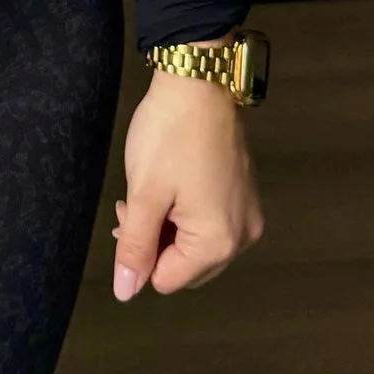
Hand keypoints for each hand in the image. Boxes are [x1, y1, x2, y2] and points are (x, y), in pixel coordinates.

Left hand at [113, 70, 263, 300]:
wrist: (198, 81)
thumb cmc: (168, 136)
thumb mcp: (144, 194)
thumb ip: (135, 247)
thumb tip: (125, 292)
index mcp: (219, 241)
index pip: (167, 280)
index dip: (141, 252)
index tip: (129, 214)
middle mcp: (242, 236)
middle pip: (186, 267)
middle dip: (156, 243)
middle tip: (134, 204)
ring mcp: (248, 214)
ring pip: (197, 245)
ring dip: (169, 228)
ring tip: (152, 192)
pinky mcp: (245, 195)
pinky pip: (212, 223)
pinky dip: (188, 214)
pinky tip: (173, 185)